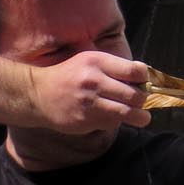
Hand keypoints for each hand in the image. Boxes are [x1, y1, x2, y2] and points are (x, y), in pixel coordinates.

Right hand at [28, 51, 152, 133]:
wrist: (37, 94)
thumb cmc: (70, 76)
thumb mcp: (89, 60)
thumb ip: (114, 67)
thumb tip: (145, 77)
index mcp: (97, 62)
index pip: (135, 71)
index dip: (144, 78)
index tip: (142, 82)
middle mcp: (94, 81)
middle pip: (135, 95)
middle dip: (143, 100)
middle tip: (140, 101)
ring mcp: (89, 102)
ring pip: (127, 113)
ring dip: (139, 117)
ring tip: (142, 117)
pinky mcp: (84, 120)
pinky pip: (111, 123)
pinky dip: (116, 122)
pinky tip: (111, 116)